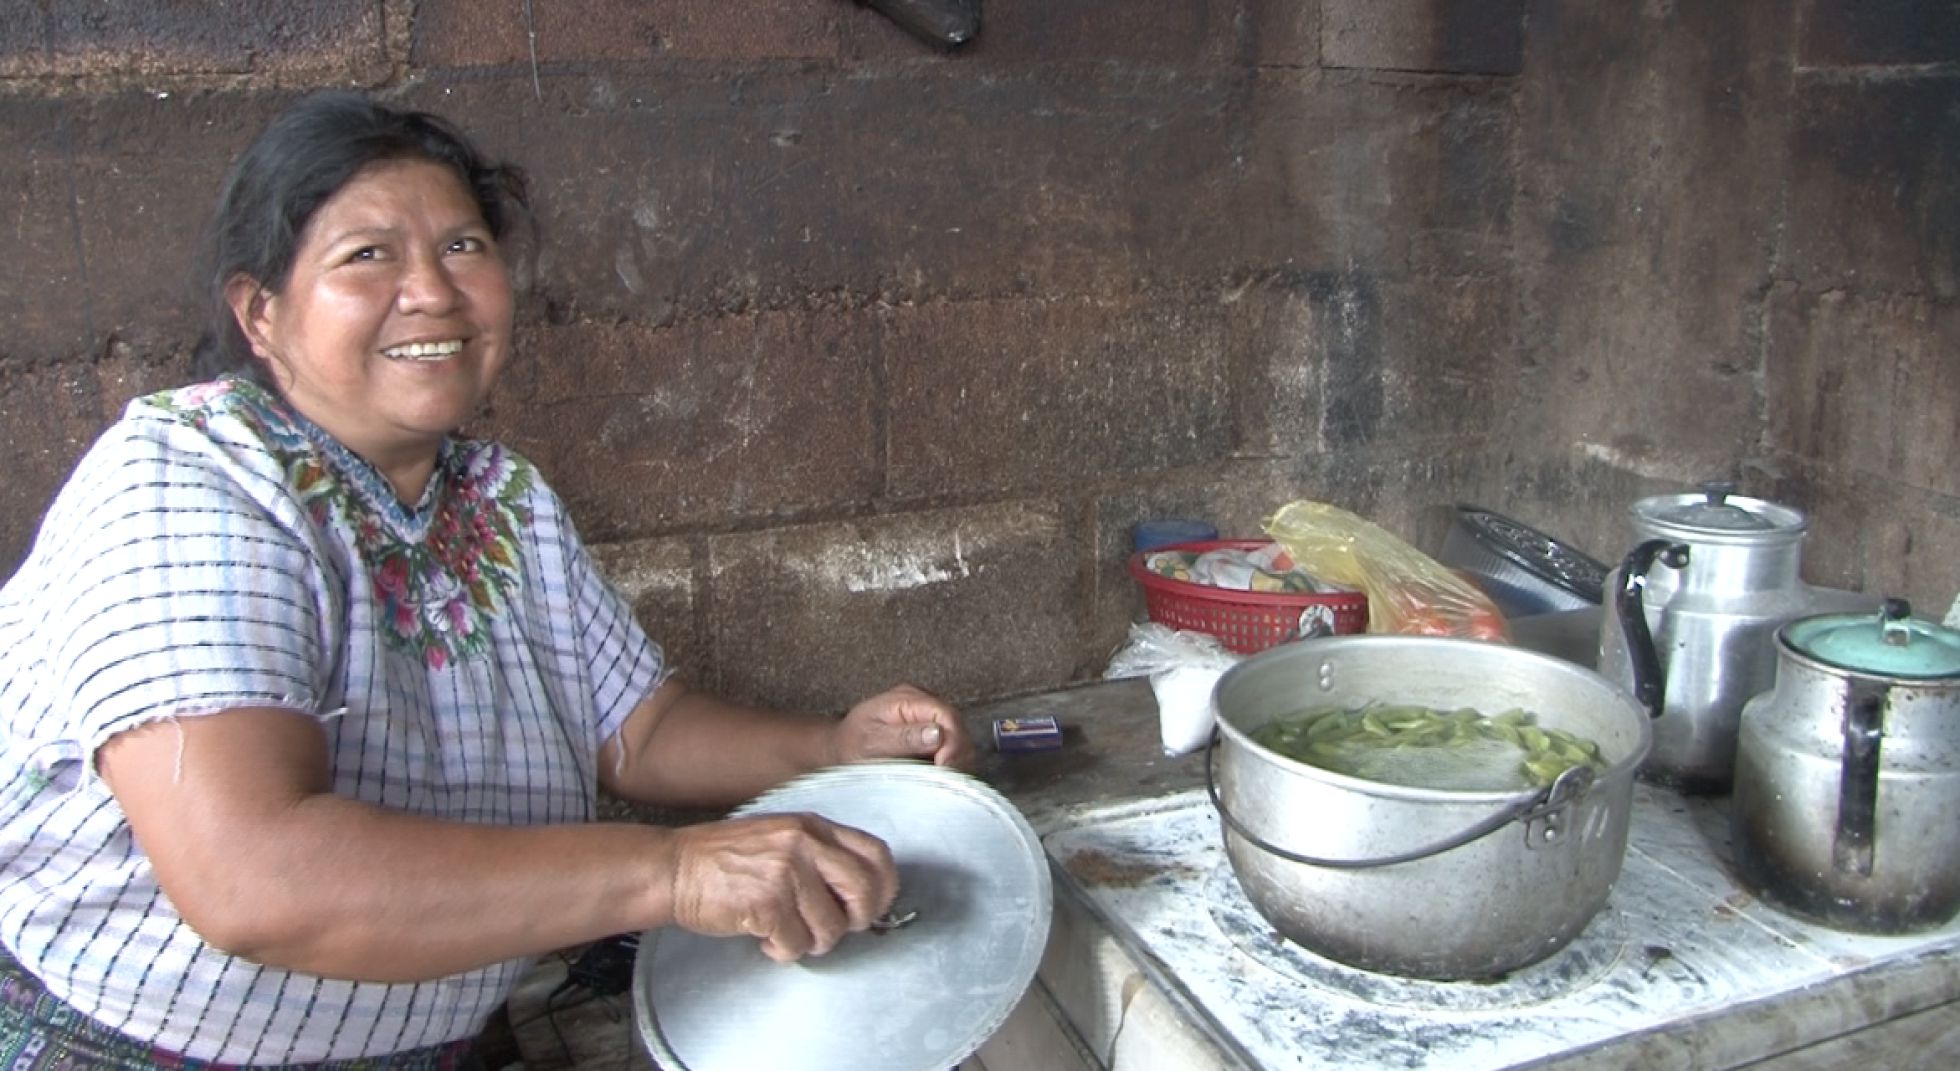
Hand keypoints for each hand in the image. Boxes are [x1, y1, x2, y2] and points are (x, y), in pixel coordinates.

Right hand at [666, 813, 896, 961]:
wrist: (674, 867)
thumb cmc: (724, 858)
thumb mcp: (780, 836)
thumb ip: (820, 853)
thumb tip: (861, 891)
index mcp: (813, 826)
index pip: (876, 853)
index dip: (884, 887)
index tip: (873, 905)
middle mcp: (804, 844)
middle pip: (865, 892)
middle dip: (858, 921)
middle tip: (834, 928)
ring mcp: (786, 873)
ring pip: (832, 927)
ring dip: (813, 942)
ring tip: (788, 933)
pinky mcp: (765, 903)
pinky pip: (796, 945)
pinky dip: (783, 951)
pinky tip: (766, 939)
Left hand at [832, 684, 974, 769]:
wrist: (838, 750)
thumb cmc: (850, 745)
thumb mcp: (871, 742)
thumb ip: (904, 737)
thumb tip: (938, 734)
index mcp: (907, 698)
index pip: (945, 714)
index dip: (952, 741)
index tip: (944, 767)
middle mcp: (923, 704)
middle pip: (958, 727)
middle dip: (957, 755)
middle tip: (945, 781)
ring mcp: (929, 719)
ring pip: (960, 740)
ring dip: (956, 762)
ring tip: (942, 783)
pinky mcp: (932, 736)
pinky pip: (952, 750)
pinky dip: (951, 766)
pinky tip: (939, 780)